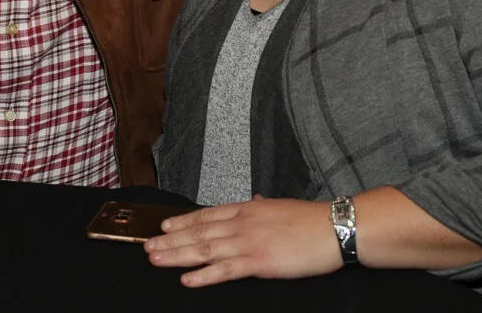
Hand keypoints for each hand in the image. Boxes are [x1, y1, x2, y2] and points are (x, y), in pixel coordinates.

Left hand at [143, 196, 340, 287]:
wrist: (333, 227)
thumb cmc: (311, 220)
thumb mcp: (280, 206)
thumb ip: (262, 207)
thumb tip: (254, 201)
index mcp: (248, 209)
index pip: (207, 214)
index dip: (183, 221)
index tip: (164, 226)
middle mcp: (242, 222)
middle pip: (199, 232)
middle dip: (170, 240)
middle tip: (148, 246)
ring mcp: (248, 241)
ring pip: (204, 249)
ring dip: (177, 255)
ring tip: (156, 259)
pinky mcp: (259, 261)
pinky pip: (225, 270)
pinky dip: (203, 275)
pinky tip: (187, 280)